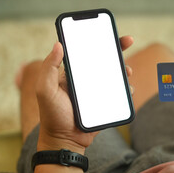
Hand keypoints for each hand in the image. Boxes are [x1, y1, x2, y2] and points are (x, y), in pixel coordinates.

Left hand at [35, 36, 133, 153]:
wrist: (65, 141)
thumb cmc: (52, 116)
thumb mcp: (45, 90)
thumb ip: (49, 68)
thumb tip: (58, 44)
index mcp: (72, 73)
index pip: (86, 52)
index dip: (97, 40)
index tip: (108, 32)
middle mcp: (85, 80)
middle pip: (104, 60)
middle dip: (117, 50)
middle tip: (127, 42)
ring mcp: (96, 92)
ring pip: (114, 76)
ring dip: (123, 69)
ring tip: (127, 71)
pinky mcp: (105, 103)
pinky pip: (118, 93)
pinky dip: (126, 89)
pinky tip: (128, 88)